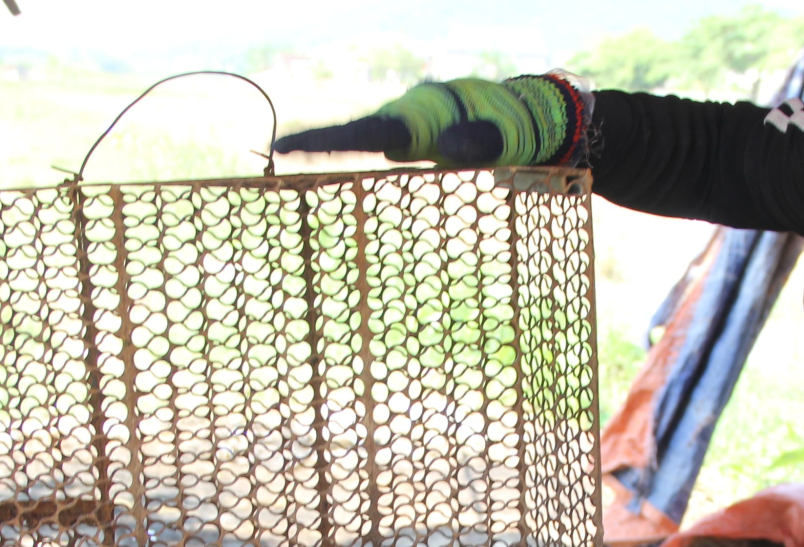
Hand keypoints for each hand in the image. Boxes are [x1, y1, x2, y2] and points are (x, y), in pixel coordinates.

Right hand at [273, 75, 586, 167]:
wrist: (528, 123)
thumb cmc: (516, 129)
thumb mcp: (503, 138)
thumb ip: (478, 141)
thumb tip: (446, 144)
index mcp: (420, 119)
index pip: (367, 132)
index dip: (331, 142)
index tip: (294, 148)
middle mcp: (408, 124)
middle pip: (353, 134)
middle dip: (316, 143)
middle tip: (276, 150)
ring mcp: (409, 137)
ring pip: (362, 143)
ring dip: (326, 150)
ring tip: (284, 155)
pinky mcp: (415, 150)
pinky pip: (377, 155)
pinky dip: (350, 159)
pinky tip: (327, 170)